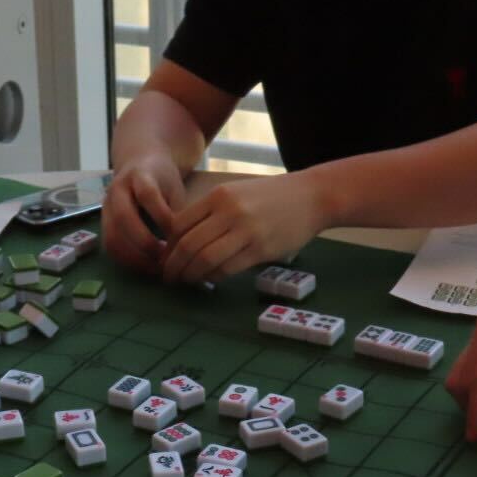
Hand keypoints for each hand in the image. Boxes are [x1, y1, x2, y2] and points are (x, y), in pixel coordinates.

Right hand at [103, 152, 186, 274]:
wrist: (139, 163)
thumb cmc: (162, 179)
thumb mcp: (175, 188)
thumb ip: (177, 212)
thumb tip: (183, 246)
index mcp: (139, 174)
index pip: (147, 194)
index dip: (162, 217)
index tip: (179, 237)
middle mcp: (117, 189)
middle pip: (122, 217)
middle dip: (145, 243)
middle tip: (166, 259)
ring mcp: (106, 207)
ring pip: (112, 237)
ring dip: (134, 257)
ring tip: (156, 268)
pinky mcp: (103, 223)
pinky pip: (110, 247)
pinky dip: (127, 261)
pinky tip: (145, 267)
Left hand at [161, 172, 325, 284]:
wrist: (311, 196)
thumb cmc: (271, 197)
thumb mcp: (236, 194)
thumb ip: (211, 214)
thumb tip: (183, 243)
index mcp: (218, 196)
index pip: (179, 224)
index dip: (168, 246)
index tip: (166, 259)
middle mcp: (228, 211)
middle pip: (188, 244)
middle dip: (173, 266)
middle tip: (169, 278)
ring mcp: (245, 230)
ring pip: (205, 259)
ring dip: (191, 275)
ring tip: (187, 281)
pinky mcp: (261, 249)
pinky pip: (227, 268)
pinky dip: (214, 277)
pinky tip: (211, 279)